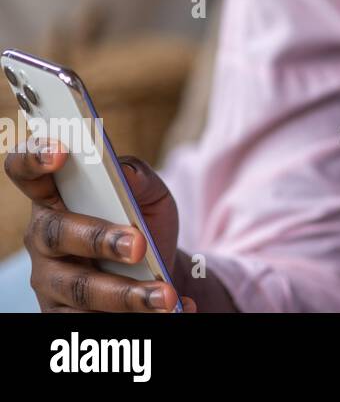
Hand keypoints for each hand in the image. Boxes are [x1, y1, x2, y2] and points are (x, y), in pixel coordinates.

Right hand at [4, 138, 195, 311]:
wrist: (158, 272)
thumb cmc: (142, 223)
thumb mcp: (150, 196)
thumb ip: (139, 177)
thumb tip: (125, 174)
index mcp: (55, 198)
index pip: (27, 174)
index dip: (34, 160)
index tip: (60, 152)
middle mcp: (43, 239)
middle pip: (57, 235)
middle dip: (99, 240)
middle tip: (140, 245)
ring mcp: (50, 281)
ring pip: (79, 289)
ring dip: (126, 295)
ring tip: (166, 297)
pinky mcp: (64, 317)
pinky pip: (94, 323)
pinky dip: (138, 319)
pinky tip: (176, 310)